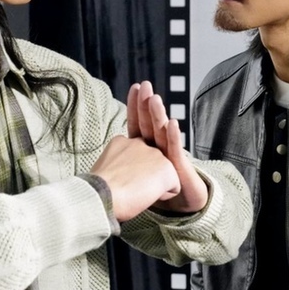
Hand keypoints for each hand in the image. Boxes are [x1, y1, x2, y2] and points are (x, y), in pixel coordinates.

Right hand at [91, 135, 179, 221]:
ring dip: (154, 185)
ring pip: (163, 175)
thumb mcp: (104, 166)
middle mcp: (141, 143)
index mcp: (123, 141)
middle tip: (130, 188)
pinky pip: (173, 187)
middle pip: (152, 163)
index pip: (137, 154)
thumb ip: (117, 162)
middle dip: (146, 176)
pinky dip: (163, 196)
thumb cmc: (98, 188)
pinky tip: (147, 196)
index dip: (133, 170)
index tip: (123, 180)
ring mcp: (155, 154)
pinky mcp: (167, 168)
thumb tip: (120, 172)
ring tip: (136, 192)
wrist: (102, 194)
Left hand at [127, 81, 208, 213]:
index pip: (138, 122)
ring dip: (158, 115)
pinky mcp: (180, 167)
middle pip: (150, 122)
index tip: (134, 87)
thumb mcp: (133, 177)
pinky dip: (173, 136)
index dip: (136, 106)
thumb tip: (106, 164)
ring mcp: (170, 156)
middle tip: (145, 85)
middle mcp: (158, 148)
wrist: (183, 204)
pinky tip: (171, 123)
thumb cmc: (156, 190)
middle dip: (146, 103)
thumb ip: (123, 165)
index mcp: (145, 148)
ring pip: (162, 132)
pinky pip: (175, 150)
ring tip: (155, 99)